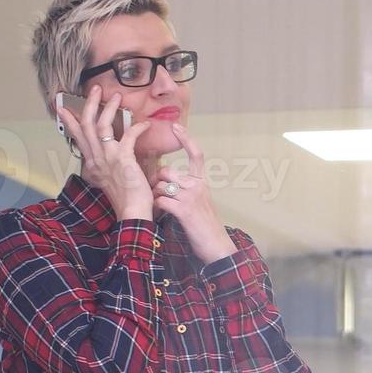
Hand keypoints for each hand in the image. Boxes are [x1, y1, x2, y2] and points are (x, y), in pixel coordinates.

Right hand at [58, 86, 152, 221]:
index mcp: (92, 162)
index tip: (62, 108)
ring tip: (117, 96)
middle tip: (95, 89)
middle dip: (89, 104)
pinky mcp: (123, 160)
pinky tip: (144, 123)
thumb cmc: (125, 197)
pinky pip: (128, 136)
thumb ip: (105, 165)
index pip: (77, 137)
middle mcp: (96, 158)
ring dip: (108, 108)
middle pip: (85, 124)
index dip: (69, 121)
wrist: (132, 212)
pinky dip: (136, 127)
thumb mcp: (109, 178)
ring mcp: (108, 158)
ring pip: (101, 125)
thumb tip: (107, 154)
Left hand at [153, 124, 237, 265]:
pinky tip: (163, 215)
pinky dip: (157, 208)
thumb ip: (185, 189)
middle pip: (167, 171)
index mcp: (202, 183)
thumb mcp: (199, 203)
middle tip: (159, 195)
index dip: (186, 139)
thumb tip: (165, 181)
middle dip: (157, 183)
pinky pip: (160, 200)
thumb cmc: (204, 226)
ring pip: (160, 186)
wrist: (216, 246)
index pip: (196, 155)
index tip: (176, 126)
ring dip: (156, 197)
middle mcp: (198, 186)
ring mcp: (191, 197)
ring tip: (163, 209)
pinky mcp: (184, 210)